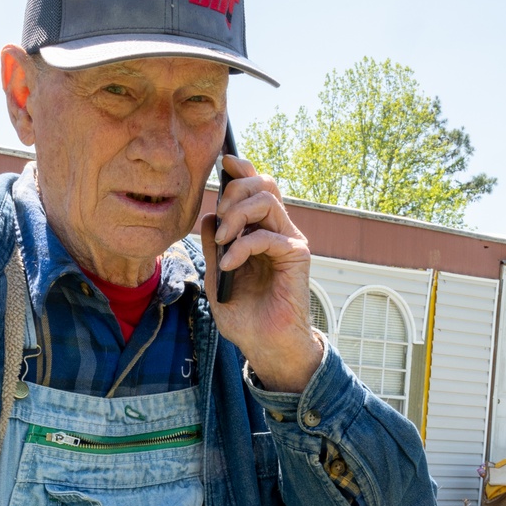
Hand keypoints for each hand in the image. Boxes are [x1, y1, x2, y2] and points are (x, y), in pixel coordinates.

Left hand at [202, 154, 323, 393]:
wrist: (264, 344)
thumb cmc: (244, 316)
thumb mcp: (217, 277)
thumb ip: (214, 247)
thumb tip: (208, 216)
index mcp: (259, 231)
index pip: (255, 188)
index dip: (242, 170)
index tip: (223, 162)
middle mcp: (277, 231)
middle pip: (263, 184)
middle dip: (234, 192)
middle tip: (220, 221)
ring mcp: (288, 241)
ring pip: (267, 201)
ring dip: (237, 215)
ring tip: (223, 241)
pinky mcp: (296, 255)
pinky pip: (267, 236)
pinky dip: (242, 247)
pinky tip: (229, 265)